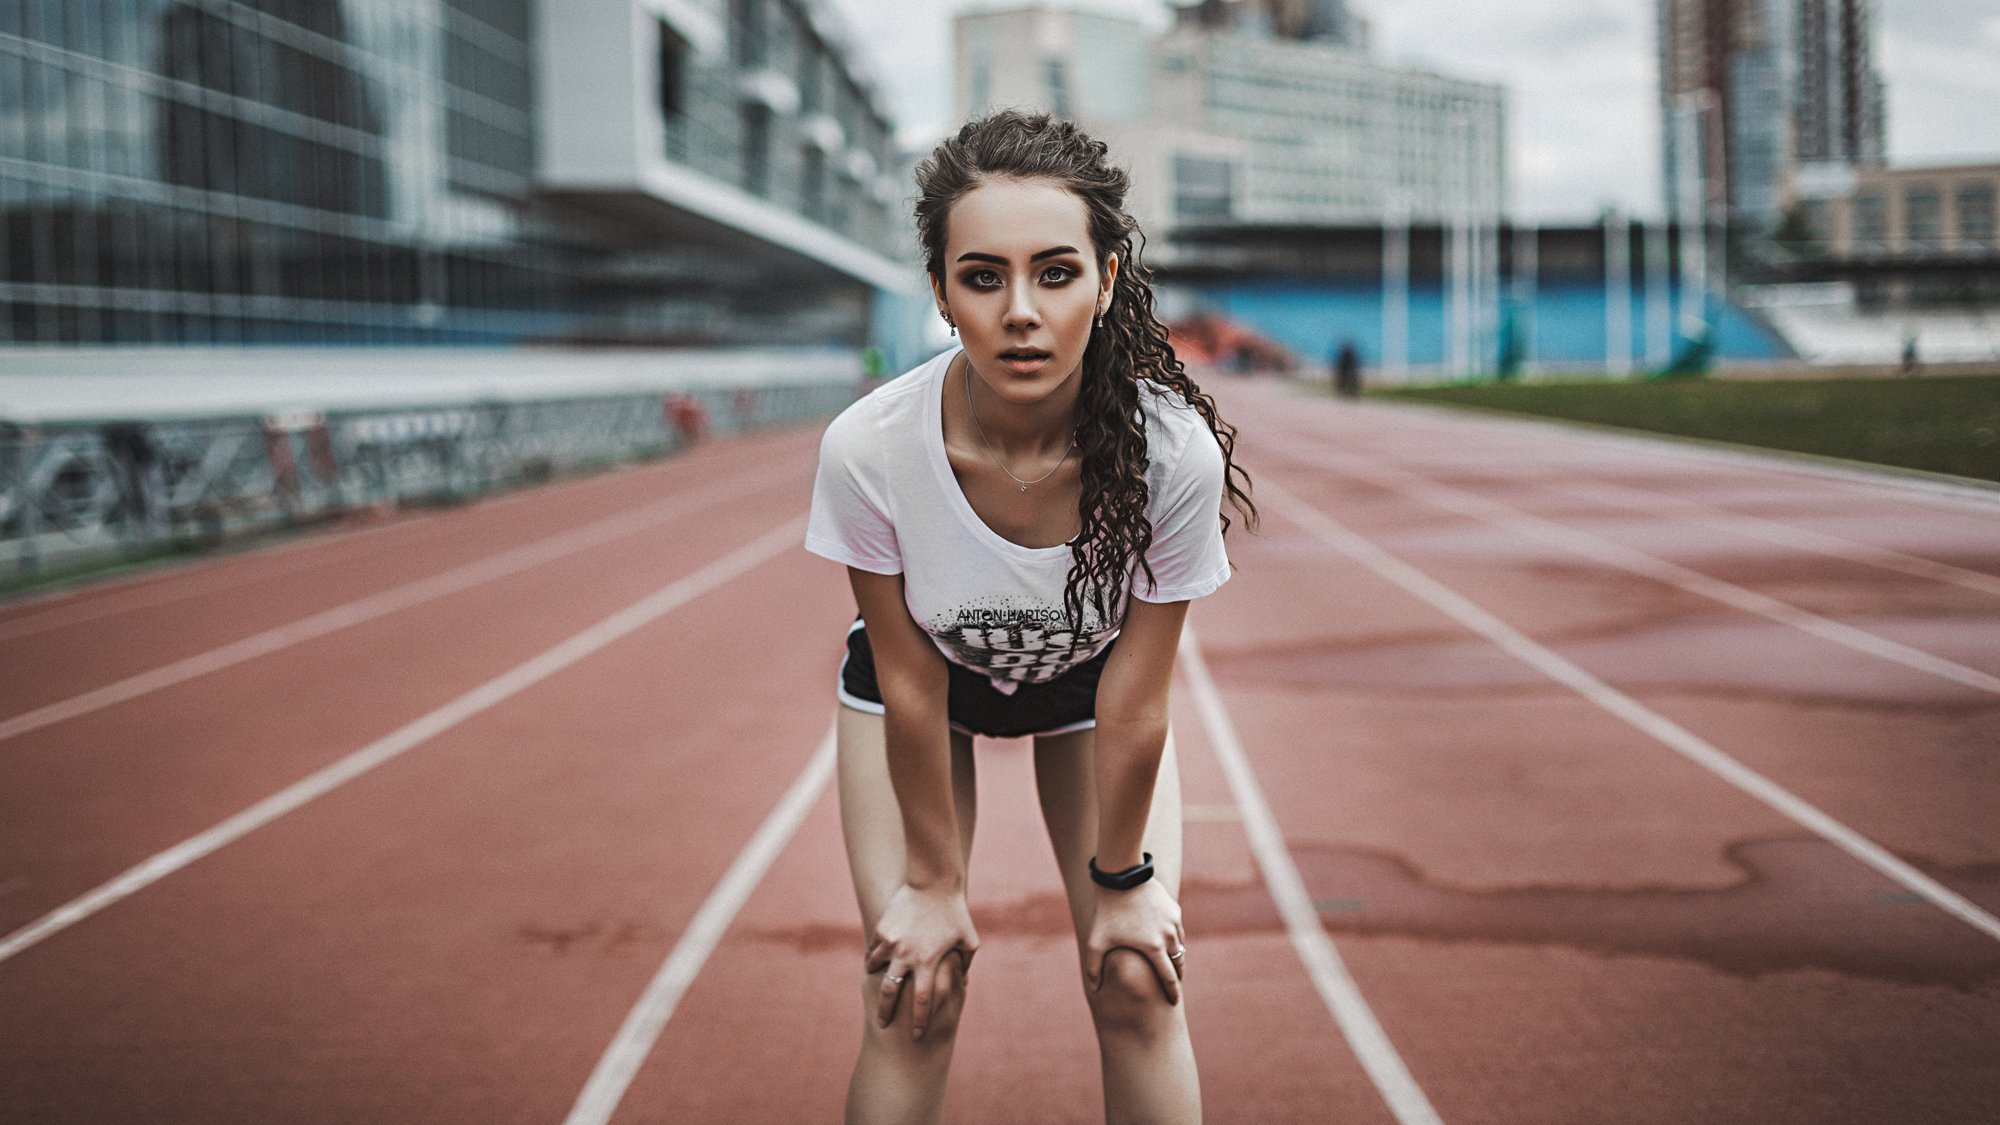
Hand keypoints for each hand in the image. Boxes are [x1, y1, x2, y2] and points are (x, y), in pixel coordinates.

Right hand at [865, 882, 978, 1039]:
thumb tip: (962, 982)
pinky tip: (875, 961)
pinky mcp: (882, 930)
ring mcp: (891, 943)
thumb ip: (964, 964)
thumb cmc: (956, 912)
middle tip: (882, 1024)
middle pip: (889, 993)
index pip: (923, 1001)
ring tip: (877, 984)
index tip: (917, 1035)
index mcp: (928, 962)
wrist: (934, 882)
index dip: (920, 1021)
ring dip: (876, 979)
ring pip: (876, 969)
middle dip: (884, 1011)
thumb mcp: (969, 940)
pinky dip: (873, 958)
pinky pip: (873, 950)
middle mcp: (906, 956)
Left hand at [1085, 879, 1185, 1004]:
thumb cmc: (1107, 912)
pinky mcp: (1174, 909)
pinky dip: (1174, 939)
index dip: (1172, 992)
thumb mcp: (1096, 942)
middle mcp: (1168, 936)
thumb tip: (1093, 990)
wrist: (1121, 877)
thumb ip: (1093, 969)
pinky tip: (1168, 942)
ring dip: (1176, 957)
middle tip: (1174, 986)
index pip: (1169, 978)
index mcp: (1153, 948)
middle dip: (1177, 976)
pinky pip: (1177, 929)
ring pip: (1180, 946)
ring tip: (1171, 964)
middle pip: (1179, 963)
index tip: (1174, 1002)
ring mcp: (1173, 921)